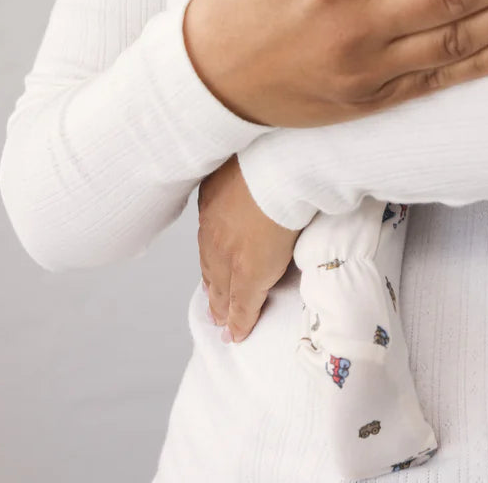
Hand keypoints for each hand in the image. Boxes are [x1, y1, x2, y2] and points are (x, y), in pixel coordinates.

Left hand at [198, 153, 305, 343]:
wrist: (277, 170)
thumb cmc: (270, 155)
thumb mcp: (248, 156)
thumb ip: (246, 169)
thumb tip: (256, 159)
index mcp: (213, 199)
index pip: (210, 235)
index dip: (212, 254)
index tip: (213, 267)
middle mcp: (213, 230)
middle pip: (210, 265)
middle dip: (211, 283)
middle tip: (213, 302)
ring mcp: (228, 254)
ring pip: (220, 287)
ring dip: (221, 305)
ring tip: (223, 320)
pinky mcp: (247, 275)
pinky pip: (241, 306)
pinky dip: (239, 322)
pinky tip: (238, 333)